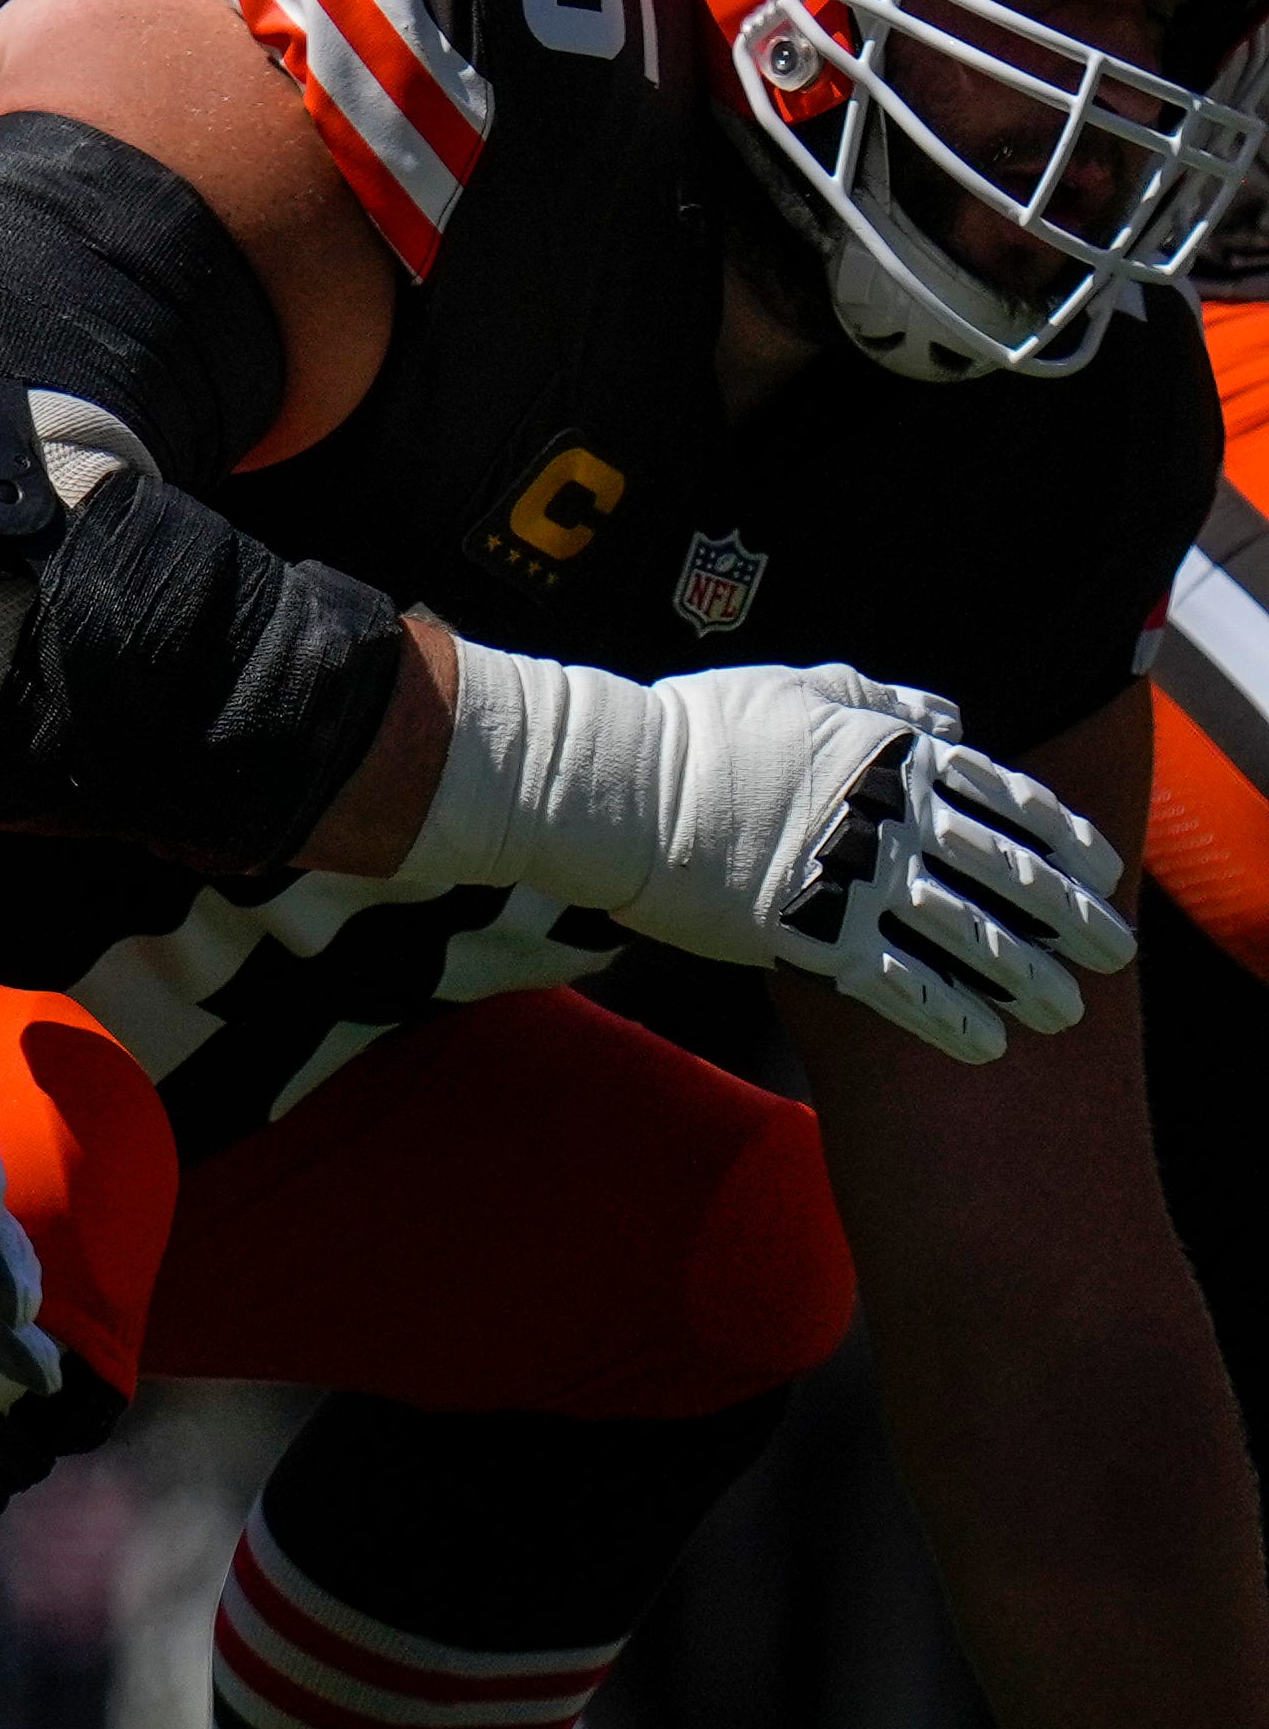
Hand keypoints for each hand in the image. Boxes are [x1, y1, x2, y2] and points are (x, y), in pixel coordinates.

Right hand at [433, 653, 1133, 1058]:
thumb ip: (883, 699)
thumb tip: (951, 717)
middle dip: (1072, 919)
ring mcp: (857, 881)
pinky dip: (951, 1017)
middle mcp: (894, 820)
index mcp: (897, 755)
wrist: (614, 785)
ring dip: (1028, 978)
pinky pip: (902, 985)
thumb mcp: (797, 686)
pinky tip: (986, 1042)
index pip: (1009, 800)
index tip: (1102, 870)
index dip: (1065, 840)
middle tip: (1115, 952)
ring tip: (1065, 1010)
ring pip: (971, 937)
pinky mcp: (813, 937)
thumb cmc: (694, 728)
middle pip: (1010, 875)